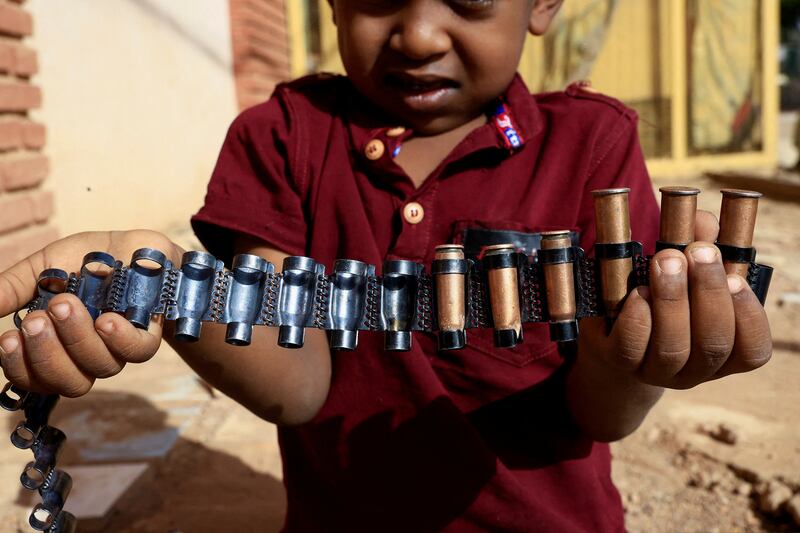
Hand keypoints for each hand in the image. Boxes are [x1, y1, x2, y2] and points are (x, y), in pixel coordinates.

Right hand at [0, 230, 182, 396]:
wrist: (134, 245)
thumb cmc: (85, 260)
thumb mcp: (41, 269)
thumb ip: (11, 289)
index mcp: (58, 346)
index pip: (36, 378)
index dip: (20, 367)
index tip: (9, 339)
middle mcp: (88, 355)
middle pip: (68, 382)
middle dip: (46, 353)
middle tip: (37, 319)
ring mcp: (119, 347)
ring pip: (101, 367)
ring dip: (76, 338)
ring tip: (64, 303)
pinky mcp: (148, 334)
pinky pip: (137, 351)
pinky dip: (118, 339)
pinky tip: (105, 321)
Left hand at [579, 210, 771, 389]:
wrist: (612, 325)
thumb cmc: (663, 291)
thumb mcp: (686, 268)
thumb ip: (700, 243)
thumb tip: (705, 221)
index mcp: (725, 352)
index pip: (753, 350)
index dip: (748, 317)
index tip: (738, 280)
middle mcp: (695, 370)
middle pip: (712, 345)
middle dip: (707, 294)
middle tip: (697, 252)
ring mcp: (656, 371)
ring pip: (672, 348)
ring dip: (671, 300)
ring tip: (666, 260)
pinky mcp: (620, 363)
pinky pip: (630, 348)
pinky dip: (637, 318)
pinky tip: (638, 292)